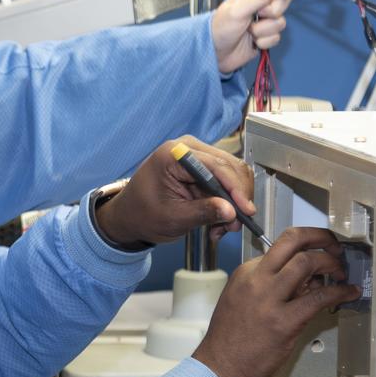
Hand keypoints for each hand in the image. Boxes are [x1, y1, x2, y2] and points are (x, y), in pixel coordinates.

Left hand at [94, 135, 254, 247]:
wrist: (130, 216)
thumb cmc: (142, 213)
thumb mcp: (172, 218)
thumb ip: (202, 213)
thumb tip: (230, 211)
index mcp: (174, 154)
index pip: (215, 165)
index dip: (234, 188)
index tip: (246, 210)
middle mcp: (188, 149)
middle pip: (229, 167)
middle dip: (236, 198)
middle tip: (235, 224)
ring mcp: (197, 156)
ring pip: (231, 176)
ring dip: (232, 203)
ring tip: (222, 228)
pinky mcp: (202, 169)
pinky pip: (225, 183)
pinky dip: (226, 203)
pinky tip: (217, 222)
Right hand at [193, 226, 360, 376]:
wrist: (220, 367)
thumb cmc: (229, 339)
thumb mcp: (241, 299)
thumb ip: (270, 285)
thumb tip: (304, 279)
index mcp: (246, 273)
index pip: (280, 246)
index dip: (306, 246)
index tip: (318, 249)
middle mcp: (256, 280)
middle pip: (292, 240)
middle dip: (321, 236)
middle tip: (334, 244)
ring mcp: (269, 299)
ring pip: (307, 262)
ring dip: (331, 263)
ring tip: (340, 271)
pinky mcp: (284, 321)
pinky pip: (318, 298)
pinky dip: (339, 292)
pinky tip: (347, 293)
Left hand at [210, 0, 293, 73]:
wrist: (217, 53)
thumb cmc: (220, 28)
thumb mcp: (237, 10)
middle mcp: (261, 2)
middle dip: (275, 9)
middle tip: (259, 14)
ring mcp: (265, 19)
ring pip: (281, 20)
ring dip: (265, 28)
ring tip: (249, 30)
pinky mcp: (267, 35)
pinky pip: (277, 36)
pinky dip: (265, 40)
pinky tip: (253, 41)